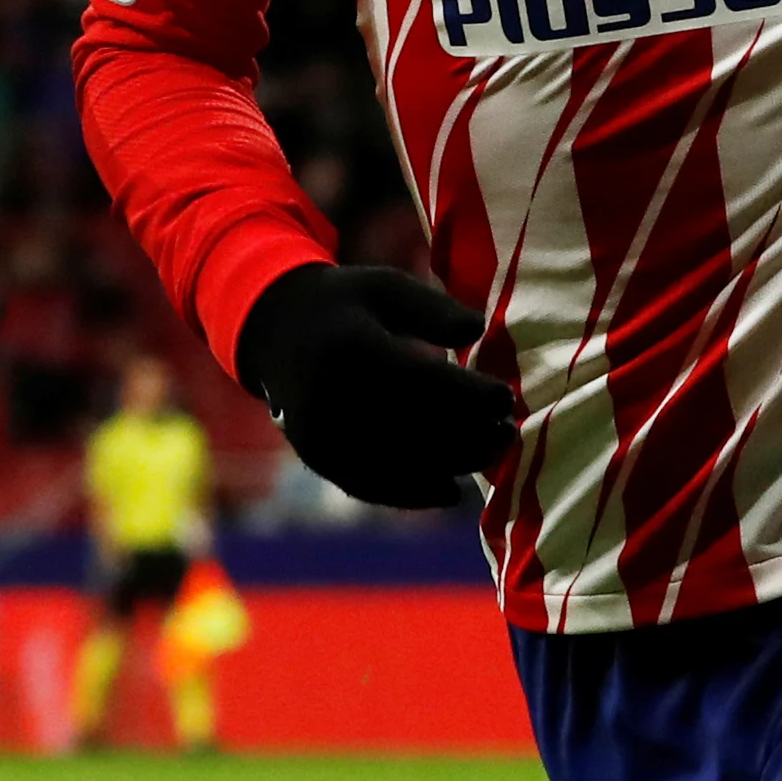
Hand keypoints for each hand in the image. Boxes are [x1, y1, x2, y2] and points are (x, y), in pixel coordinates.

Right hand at [234, 265, 519, 510]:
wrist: (273, 331)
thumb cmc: (343, 304)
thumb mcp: (385, 287)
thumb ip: (432, 308)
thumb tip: (477, 331)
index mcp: (353, 349)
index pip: (425, 383)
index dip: (471, 396)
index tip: (506, 397)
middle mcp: (333, 397)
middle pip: (416, 429)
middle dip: (470, 436)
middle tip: (508, 434)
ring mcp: (322, 434)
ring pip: (397, 463)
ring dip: (451, 466)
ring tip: (490, 458)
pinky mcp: (317, 457)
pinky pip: (370, 485)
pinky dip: (412, 493)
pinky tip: (450, 491)